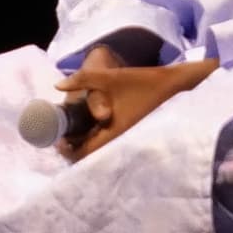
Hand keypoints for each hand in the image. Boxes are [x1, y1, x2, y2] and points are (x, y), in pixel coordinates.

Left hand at [54, 50, 214, 160]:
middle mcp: (120, 142)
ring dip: (84, 141)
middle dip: (74, 146)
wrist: (176, 85)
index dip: (68, 149)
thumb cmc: (144, 82)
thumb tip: (57, 85)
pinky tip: (91, 123)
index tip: (57, 140)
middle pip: (90, 155)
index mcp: (114, 133)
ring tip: (72, 128)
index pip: (85, 153)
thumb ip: (84, 79)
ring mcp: (126, 138)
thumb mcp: (111, 77)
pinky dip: (96, 136)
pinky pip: (108, 141)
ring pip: (99, 148)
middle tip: (61, 133)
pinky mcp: (129, 132)